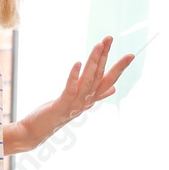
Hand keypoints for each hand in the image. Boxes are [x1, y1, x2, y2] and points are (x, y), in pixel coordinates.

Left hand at [9, 36, 135, 154]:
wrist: (38, 131)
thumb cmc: (58, 114)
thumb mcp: (79, 102)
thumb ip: (97, 94)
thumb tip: (113, 88)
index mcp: (91, 98)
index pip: (109, 80)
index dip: (120, 68)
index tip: (130, 55)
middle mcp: (86, 101)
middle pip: (99, 75)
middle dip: (105, 56)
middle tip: (109, 38)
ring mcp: (75, 104)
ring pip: (88, 80)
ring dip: (94, 62)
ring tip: (99, 45)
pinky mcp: (62, 105)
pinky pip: (70, 88)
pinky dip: (74, 76)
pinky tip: (78, 63)